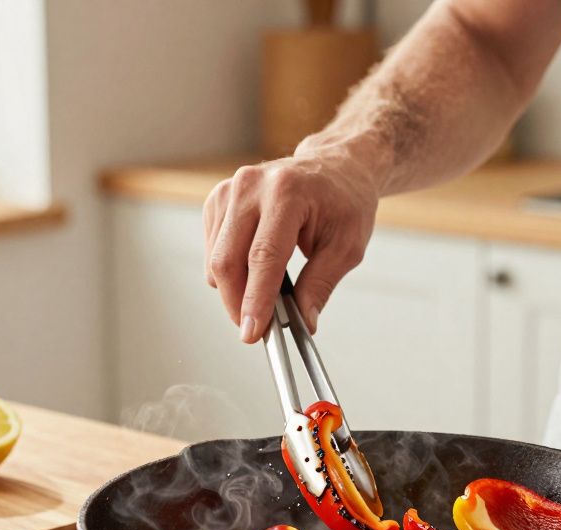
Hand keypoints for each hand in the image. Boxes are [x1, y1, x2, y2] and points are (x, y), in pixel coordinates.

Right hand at [202, 151, 382, 342]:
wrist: (334, 167)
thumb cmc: (344, 201)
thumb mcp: (347, 246)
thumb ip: (321, 285)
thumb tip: (303, 321)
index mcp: (287, 193)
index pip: (263, 256)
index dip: (255, 299)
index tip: (253, 331)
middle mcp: (251, 186)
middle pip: (227, 259)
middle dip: (237, 303)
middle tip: (256, 329)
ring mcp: (230, 190)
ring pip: (216, 258)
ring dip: (234, 289)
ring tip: (265, 296)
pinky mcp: (218, 199)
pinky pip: (213, 249)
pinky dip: (230, 270)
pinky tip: (254, 268)